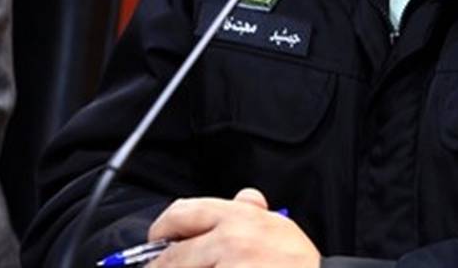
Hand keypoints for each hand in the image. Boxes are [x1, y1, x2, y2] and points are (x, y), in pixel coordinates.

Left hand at [147, 187, 319, 266]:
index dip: (163, 229)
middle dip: (160, 266)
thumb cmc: (298, 264)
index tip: (159, 241)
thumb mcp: (279, 227)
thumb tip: (244, 196)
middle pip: (172, 256)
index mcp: (240, 217)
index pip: (182, 213)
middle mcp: (229, 241)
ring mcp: (227, 267)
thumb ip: (253, 211)